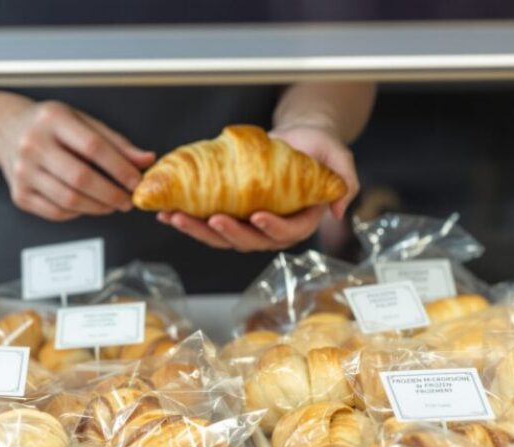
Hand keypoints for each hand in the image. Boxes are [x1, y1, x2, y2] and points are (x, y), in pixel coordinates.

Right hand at [0, 99, 154, 221]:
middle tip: (127, 201)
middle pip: (80, 178)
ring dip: (98, 207)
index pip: (93, 146)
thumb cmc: (49, 126)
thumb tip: (146, 161)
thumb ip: (115, 142)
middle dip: (111, 194)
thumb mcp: (82, 121)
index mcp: (53, 119)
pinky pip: (56, 211)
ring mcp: (23, 172)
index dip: (119, 168)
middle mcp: (33, 144)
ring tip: (112, 205)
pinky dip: (78, 212)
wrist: (6, 131)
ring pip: (69, 199)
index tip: (136, 181)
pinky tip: (89, 205)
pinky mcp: (20, 195)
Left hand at [157, 124, 358, 251]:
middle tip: (211, 218)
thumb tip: (338, 211)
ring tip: (177, 217)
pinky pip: (207, 225)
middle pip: (249, 240)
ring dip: (198, 231)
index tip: (257, 215)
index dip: (272, 228)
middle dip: (228, 233)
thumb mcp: (338, 157)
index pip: (287, 232)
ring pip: (222, 237)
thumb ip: (345, 182)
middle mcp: (272, 229)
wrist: (294, 139)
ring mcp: (247, 225)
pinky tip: (168, 213)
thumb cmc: (317, 147)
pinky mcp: (228, 216)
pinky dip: (188, 221)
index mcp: (300, 220)